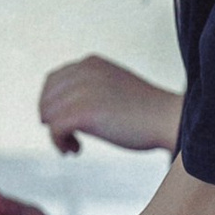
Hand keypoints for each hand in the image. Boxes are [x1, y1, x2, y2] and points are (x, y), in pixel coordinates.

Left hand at [38, 54, 182, 157]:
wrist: (168, 119)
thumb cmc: (147, 112)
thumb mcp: (114, 88)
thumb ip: (92, 89)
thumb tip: (67, 110)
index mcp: (91, 63)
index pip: (53, 81)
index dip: (52, 104)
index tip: (65, 124)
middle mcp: (83, 71)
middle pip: (46, 97)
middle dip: (52, 119)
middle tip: (68, 137)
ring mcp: (83, 90)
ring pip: (48, 114)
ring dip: (57, 134)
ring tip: (74, 147)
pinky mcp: (84, 111)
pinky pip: (55, 128)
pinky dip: (59, 142)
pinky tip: (75, 151)